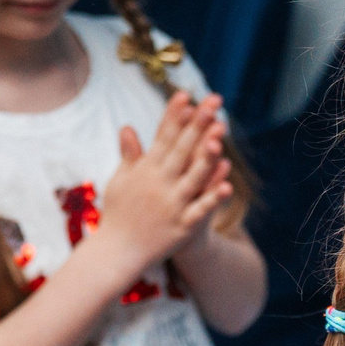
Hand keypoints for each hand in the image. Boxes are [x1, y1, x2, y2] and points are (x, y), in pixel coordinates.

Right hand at [96, 93, 232, 278]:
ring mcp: (171, 204)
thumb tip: (127, 127)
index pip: (162, 137)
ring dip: (207, 155)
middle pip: (181, 149)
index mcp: (145, 171)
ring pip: (193, 176)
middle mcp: (158, 184)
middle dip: (198, 124)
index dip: (174, 115)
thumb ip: (130, 155)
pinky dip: (212, 198)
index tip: (185, 93)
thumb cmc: (118, 213)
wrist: (116, 252)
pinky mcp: (181, 227)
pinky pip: (200, 211)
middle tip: (213, 100)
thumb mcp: (120, 180)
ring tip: (222, 134)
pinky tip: (228, 185)